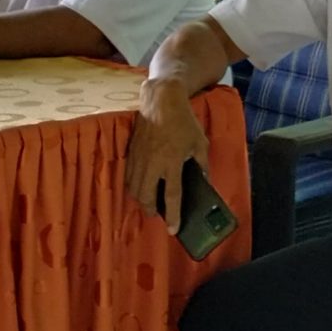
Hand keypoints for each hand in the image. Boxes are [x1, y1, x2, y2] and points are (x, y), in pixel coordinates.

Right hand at [126, 80, 205, 230]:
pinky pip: (128, 176)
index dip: (173, 215)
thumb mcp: (200, 143)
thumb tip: (203, 181)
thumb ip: (202, 164)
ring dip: (141, 200)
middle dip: (151, 211)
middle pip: (147, 197)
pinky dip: (133, 187)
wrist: (161, 100)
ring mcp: (140, 158)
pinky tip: (140, 188)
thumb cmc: (184, 121)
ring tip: (149, 203)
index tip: (173, 230)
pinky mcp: (131, 152)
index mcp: (172, 162)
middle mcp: (153, 163)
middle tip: (158, 215)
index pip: (172, 196)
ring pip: (134, 189)